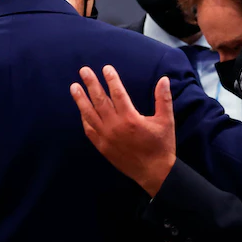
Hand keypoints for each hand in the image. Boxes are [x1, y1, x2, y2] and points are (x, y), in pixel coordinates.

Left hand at [70, 65, 175, 196]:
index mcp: (130, 118)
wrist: (154, 173)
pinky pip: (89, 130)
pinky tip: (81, 110)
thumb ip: (163, 99)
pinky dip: (84, 119)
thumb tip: (163, 79)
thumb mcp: (166, 121)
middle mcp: (115, 126)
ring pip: (89, 115)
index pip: (117, 93)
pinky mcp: (103, 147)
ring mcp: (106, 137)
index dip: (111, 79)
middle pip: (99, 100)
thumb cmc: (162, 146)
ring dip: (81, 100)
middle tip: (84, 70)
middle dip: (91, 84)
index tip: (106, 68)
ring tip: (74, 87)